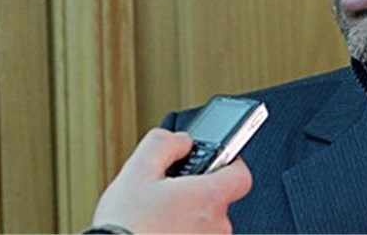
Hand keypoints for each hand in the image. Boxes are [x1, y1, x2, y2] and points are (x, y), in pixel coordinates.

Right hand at [91, 128, 252, 233]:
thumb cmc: (124, 227)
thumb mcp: (137, 171)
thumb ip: (165, 144)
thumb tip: (182, 141)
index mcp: (208, 198)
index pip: (241, 175)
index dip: (229, 164)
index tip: (215, 162)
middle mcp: (217, 226)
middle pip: (218, 201)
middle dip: (196, 195)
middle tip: (168, 197)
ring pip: (207, 225)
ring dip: (189, 220)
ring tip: (159, 221)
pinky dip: (184, 234)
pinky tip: (160, 233)